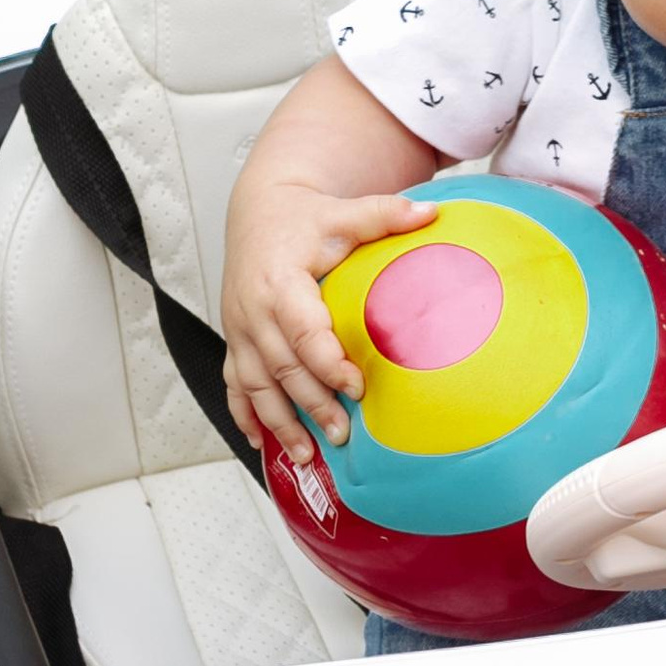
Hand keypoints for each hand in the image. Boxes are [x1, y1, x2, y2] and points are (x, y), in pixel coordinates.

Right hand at [221, 182, 437, 453]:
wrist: (258, 211)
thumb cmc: (301, 218)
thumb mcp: (343, 213)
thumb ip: (384, 215)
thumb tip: (432, 213)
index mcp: (279, 282)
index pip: (302, 332)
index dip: (327, 364)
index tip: (357, 388)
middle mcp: (252, 311)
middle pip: (280, 368)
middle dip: (310, 405)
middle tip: (342, 435)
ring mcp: (239, 329)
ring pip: (254, 385)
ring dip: (279, 423)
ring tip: (308, 454)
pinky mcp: (234, 340)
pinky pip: (234, 385)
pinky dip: (246, 416)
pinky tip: (262, 443)